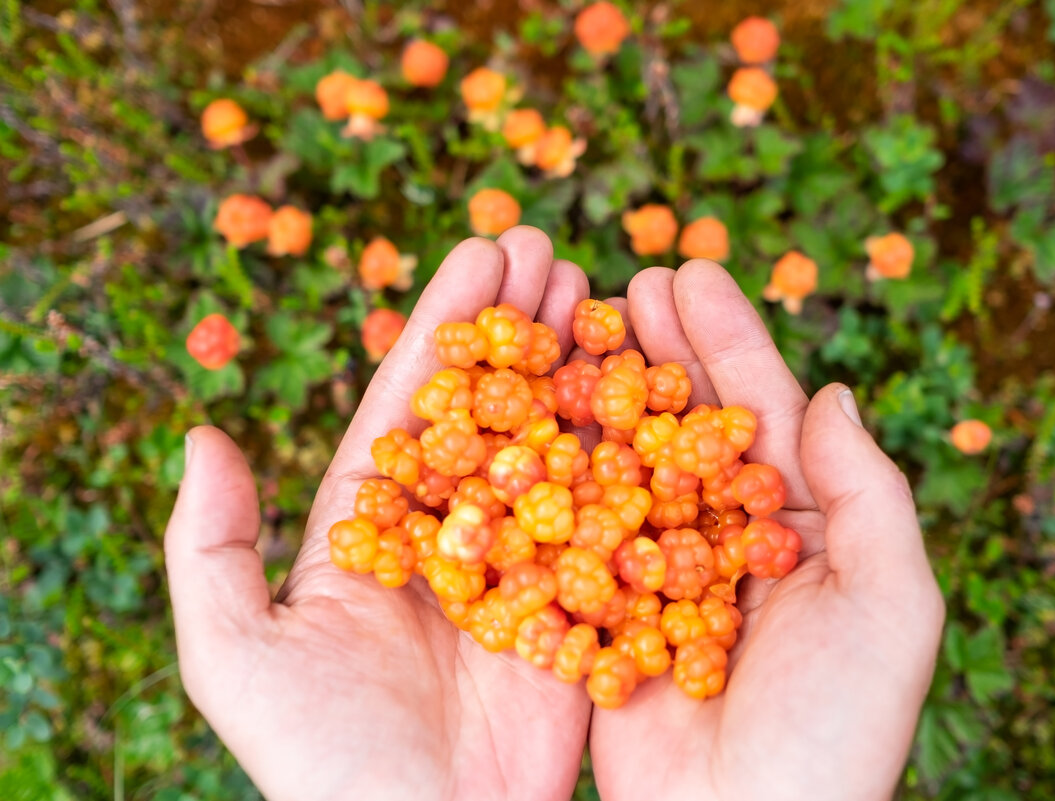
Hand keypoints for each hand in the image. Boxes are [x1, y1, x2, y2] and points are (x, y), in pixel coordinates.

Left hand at [165, 228, 592, 800]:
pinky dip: (640, 460)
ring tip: (606, 294)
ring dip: (582, 372)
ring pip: (561, 450)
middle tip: (554, 252)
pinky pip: (617, 524)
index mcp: (378, 529)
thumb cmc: (321, 759)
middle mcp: (457, 537)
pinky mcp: (588, 613)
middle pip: (496, 409)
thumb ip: (214, 548)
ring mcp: (528, 570)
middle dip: (524, 329)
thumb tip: (202, 437)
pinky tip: (661, 395)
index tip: (485, 250)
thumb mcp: (238, 655)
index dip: (448, 326)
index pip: (416, 402)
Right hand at [588, 260, 945, 800]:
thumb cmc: (836, 728)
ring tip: (575, 326)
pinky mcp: (602, 617)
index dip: (730, 341)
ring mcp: (660, 576)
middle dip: (661, 351)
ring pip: (629, 465)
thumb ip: (870, 495)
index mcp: (801, 531)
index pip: (762, 414)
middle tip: (624, 282)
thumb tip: (832, 391)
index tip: (689, 271)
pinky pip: (579, 531)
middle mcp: (728, 542)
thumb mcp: (891, 605)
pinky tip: (531, 417)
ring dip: (605, 397)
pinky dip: (557, 473)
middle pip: (688, 425)